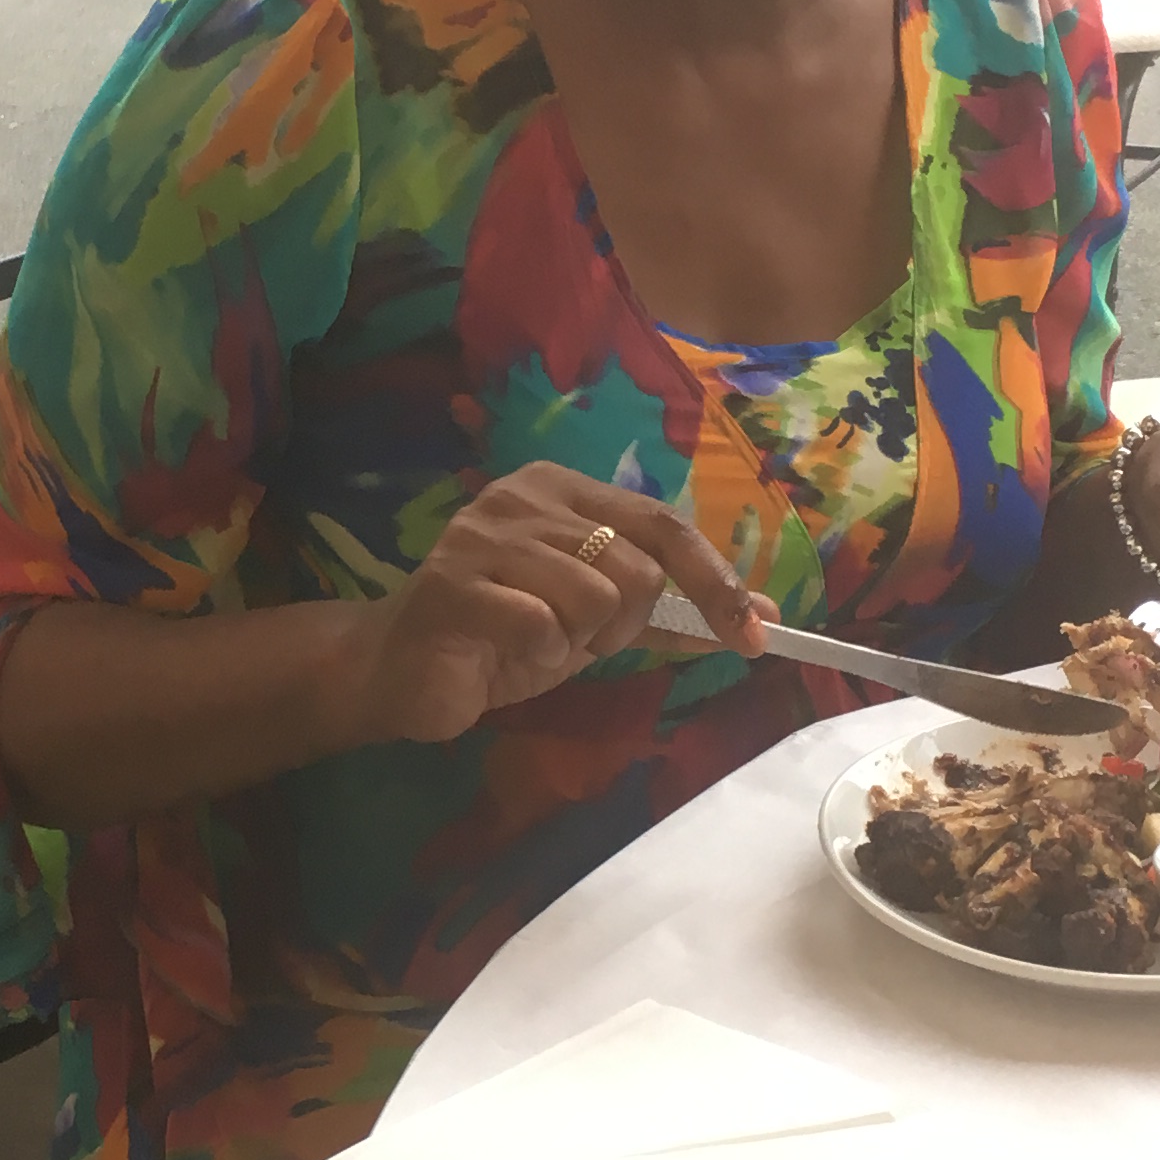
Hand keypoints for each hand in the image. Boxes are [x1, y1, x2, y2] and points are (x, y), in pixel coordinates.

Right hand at [346, 468, 757, 746]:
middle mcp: (524, 496)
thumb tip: (759, 616)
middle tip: (579, 639)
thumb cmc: (503, 638)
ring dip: (577, 642)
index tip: (756, 635)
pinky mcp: (454, 584)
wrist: (400, 670)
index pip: (664, 523)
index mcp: (562, 490)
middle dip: (624, 624)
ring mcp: (484, 535)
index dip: (716, 581)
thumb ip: (669, 611)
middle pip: (636, 566)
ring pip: (595, 597)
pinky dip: (539, 655)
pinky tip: (505, 652)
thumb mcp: (596, 621)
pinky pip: (542, 627)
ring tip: (536, 643)